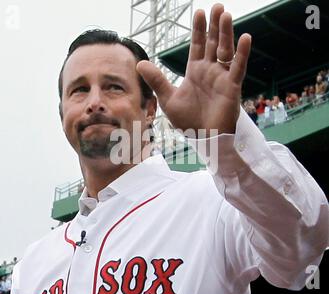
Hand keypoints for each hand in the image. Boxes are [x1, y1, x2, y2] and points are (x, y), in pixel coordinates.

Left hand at [137, 4, 250, 135]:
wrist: (202, 138)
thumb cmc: (188, 121)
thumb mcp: (168, 99)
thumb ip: (157, 80)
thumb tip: (140, 63)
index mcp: (195, 72)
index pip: (197, 46)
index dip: (198, 30)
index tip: (199, 13)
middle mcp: (210, 71)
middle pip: (213, 44)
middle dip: (214, 26)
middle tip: (217, 6)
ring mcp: (222, 78)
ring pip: (225, 51)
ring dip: (226, 33)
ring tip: (225, 14)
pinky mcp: (232, 87)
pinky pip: (238, 68)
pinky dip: (242, 54)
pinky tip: (244, 38)